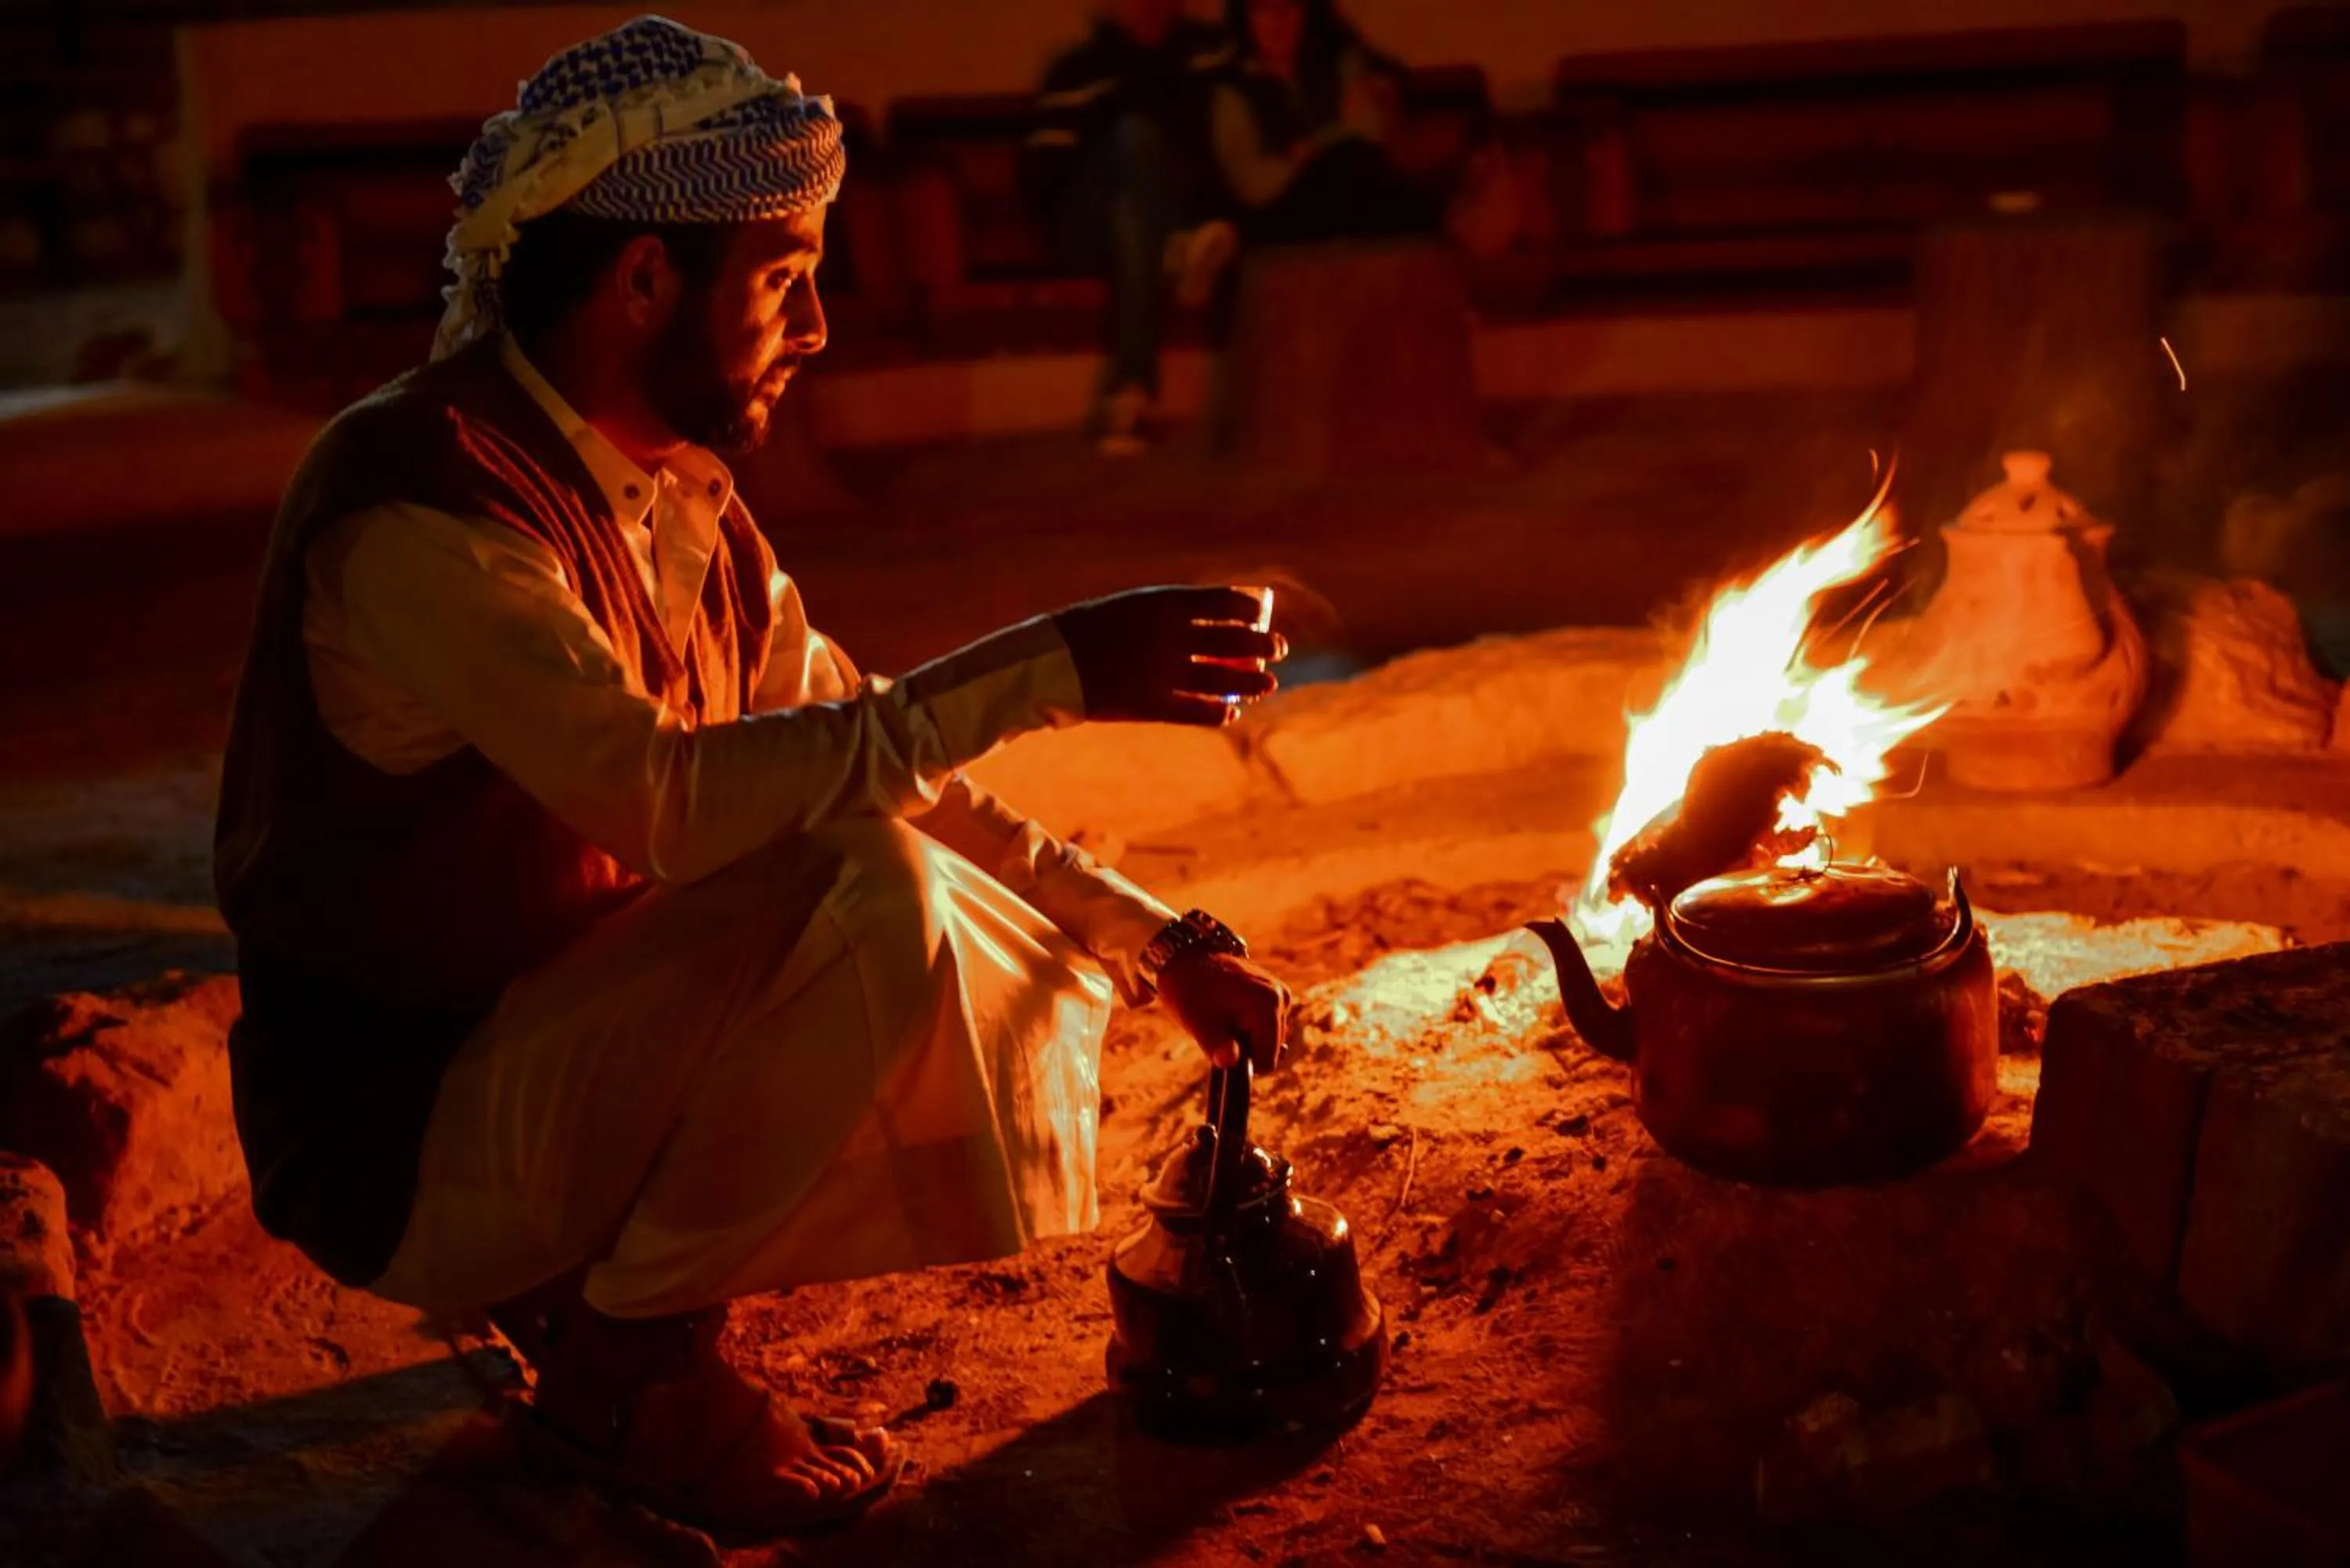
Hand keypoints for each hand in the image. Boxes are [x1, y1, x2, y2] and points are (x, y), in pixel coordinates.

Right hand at [1052, 585, 1283, 726]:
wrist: (1051, 661)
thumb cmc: (1096, 628)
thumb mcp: (1136, 606)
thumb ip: (1176, 611)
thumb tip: (1221, 621)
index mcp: (1165, 604)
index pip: (1227, 602)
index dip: (1252, 610)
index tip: (1261, 616)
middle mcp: (1169, 637)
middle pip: (1233, 642)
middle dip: (1263, 646)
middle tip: (1277, 650)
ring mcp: (1161, 673)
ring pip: (1223, 680)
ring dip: (1252, 682)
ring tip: (1268, 684)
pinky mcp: (1150, 705)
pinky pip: (1197, 711)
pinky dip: (1219, 712)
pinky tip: (1230, 711)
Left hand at [1159, 949, 1290, 1074]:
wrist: (1188, 960)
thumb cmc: (1191, 992)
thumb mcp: (1198, 1022)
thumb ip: (1216, 1045)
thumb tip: (1229, 1062)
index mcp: (1268, 1004)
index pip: (1267, 1060)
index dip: (1243, 1063)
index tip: (1222, 1045)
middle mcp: (1281, 996)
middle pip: (1270, 1050)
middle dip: (1245, 1047)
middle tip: (1220, 1027)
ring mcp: (1281, 993)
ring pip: (1269, 1039)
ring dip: (1247, 1037)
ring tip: (1224, 1017)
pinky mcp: (1276, 993)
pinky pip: (1267, 1026)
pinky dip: (1249, 1026)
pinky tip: (1231, 1012)